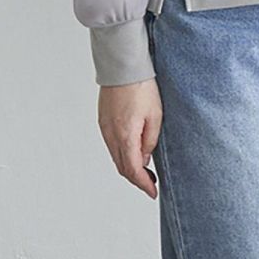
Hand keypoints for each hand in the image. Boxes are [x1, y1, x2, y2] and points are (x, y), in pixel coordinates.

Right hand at [98, 79, 161, 198]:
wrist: (123, 66)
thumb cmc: (142, 87)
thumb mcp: (155, 116)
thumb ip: (150, 141)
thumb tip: (145, 159)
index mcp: (125, 135)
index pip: (133, 169)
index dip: (143, 184)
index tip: (153, 192)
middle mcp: (111, 134)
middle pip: (122, 167)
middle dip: (137, 179)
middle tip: (152, 184)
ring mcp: (105, 128)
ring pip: (116, 157)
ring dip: (129, 167)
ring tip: (146, 171)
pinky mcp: (103, 121)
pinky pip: (112, 145)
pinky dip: (122, 155)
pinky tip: (134, 153)